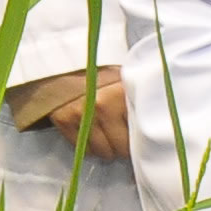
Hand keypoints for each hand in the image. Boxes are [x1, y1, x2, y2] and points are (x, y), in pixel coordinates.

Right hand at [9, 65, 130, 161]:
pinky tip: (92, 136)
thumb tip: (148, 128)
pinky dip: (89, 147)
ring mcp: (81, 114)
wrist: (63, 59)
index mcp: (122, 93)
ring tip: (108, 138)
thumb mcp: (123, 79)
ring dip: (107, 149)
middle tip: (123, 139)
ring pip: (103, 151)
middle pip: (121, 147)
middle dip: (123, 147)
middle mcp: (103, 105)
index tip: (140, 140)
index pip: (139, 132)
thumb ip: (135, 101)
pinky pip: (82, 148)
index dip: (141, 139)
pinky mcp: (63, 120)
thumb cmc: (98, 70)